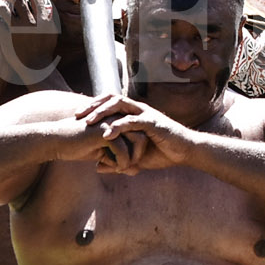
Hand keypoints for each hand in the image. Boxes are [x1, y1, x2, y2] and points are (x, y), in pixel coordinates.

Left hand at [0, 0, 58, 76]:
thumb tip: (46, 1)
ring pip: (3, 8)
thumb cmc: (44, 50)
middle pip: (18, 0)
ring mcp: (17, 29)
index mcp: (44, 20)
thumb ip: (51, 17)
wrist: (34, 68)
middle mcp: (31, 22)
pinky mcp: (5, 36)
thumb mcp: (53, 33)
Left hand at [80, 94, 195, 172]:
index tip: (78, 117)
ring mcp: (146, 114)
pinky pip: (132, 121)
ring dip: (102, 112)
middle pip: (111, 98)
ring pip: (120, 105)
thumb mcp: (135, 157)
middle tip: (77, 116)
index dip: (93, 106)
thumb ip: (116, 159)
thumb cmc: (163, 153)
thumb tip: (97, 166)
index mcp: (134, 113)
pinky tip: (107, 135)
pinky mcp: (153, 123)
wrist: (186, 152)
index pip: (110, 102)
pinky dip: (118, 127)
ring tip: (88, 122)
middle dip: (93, 106)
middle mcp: (139, 109)